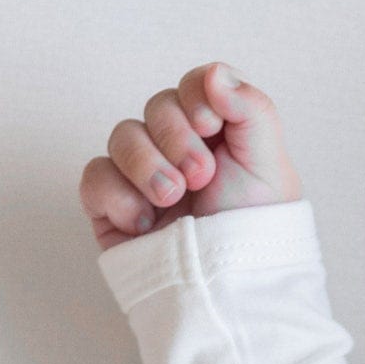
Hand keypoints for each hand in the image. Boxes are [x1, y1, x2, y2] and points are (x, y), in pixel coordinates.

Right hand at [79, 63, 302, 246]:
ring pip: (122, 136)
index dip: (196, 96)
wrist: (234, 290)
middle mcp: (180, 152)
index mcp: (220, 138)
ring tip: (174, 199)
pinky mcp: (115, 208)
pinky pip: (95, 177)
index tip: (212, 123)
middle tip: (202, 176)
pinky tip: (147, 221)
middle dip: (177, 137)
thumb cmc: (256, 233)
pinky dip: (118, 194)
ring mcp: (144, 178)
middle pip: (157, 107)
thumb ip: (251, 108)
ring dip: (148, 164)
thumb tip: (215, 73)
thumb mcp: (269, 166)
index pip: (194, 87)